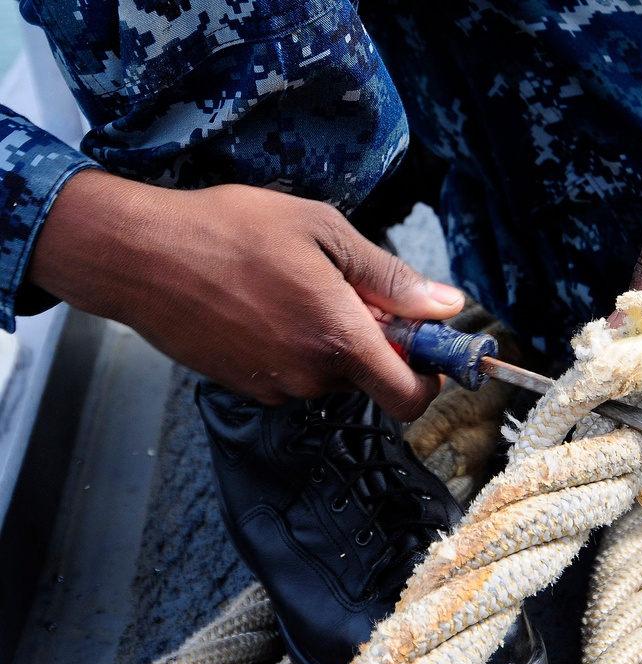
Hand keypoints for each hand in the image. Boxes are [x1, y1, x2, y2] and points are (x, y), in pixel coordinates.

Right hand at [28, 171, 464, 418]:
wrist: (138, 256)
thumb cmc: (229, 231)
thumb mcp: (323, 231)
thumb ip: (390, 278)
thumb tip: (446, 306)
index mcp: (339, 340)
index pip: (411, 398)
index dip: (429, 377)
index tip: (424, 344)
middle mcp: (310, 376)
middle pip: (371, 379)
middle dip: (373, 342)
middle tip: (346, 288)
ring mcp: (274, 387)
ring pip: (331, 374)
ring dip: (331, 341)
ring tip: (296, 288)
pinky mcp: (245, 387)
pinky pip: (294, 374)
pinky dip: (296, 346)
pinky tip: (267, 304)